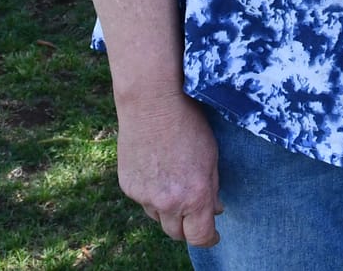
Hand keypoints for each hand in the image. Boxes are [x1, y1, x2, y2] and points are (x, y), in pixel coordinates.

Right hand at [115, 92, 223, 245]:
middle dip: (187, 226)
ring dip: (167, 209)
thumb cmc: (188, 124)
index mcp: (195, 196)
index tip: (212, 235)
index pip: (200, 237)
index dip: (209, 238)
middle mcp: (169, 202)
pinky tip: (156, 168)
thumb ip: (212, 188)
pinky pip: (142, 200)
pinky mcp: (128, 187)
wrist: (151, 103)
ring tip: (172, 179)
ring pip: (158, 216)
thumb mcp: (211, 157)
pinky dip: (150, 192)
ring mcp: (144, 197)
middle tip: (193, 211)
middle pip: (176, 233)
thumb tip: (214, 209)